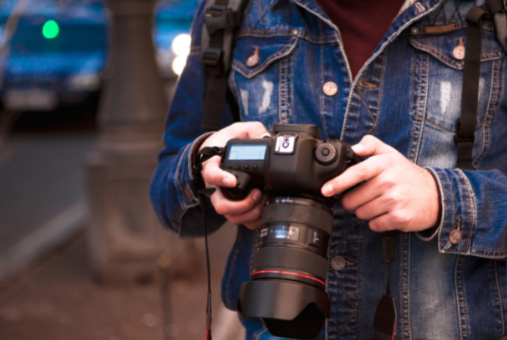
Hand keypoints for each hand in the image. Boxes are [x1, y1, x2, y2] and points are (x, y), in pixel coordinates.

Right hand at [200, 122, 268, 228]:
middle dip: (242, 205)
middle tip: (258, 194)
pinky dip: (253, 219)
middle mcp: (215, 186)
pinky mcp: (232, 207)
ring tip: (263, 200)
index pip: (210, 174)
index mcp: (212, 166)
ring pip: (231, 216)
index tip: (232, 181)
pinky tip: (263, 209)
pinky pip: (240, 220)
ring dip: (249, 212)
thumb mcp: (237, 130)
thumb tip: (267, 137)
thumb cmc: (224, 143)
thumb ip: (252, 130)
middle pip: (221, 205)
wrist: (217, 153)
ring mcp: (223, 199)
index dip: (220, 179)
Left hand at [321, 135, 440, 232]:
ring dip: (364, 212)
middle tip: (363, 197)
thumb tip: (354, 148)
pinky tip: (385, 213)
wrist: (436, 196)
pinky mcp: (399, 218)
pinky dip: (376, 222)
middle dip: (352, 201)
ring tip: (377, 204)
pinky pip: (374, 225)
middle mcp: (390, 182)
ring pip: (361, 213)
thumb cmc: (407, 175)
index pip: (357, 172)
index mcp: (385, 164)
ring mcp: (395, 201)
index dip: (338, 182)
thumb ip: (371, 146)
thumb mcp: (391, 155)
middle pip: (354, 199)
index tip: (326, 189)